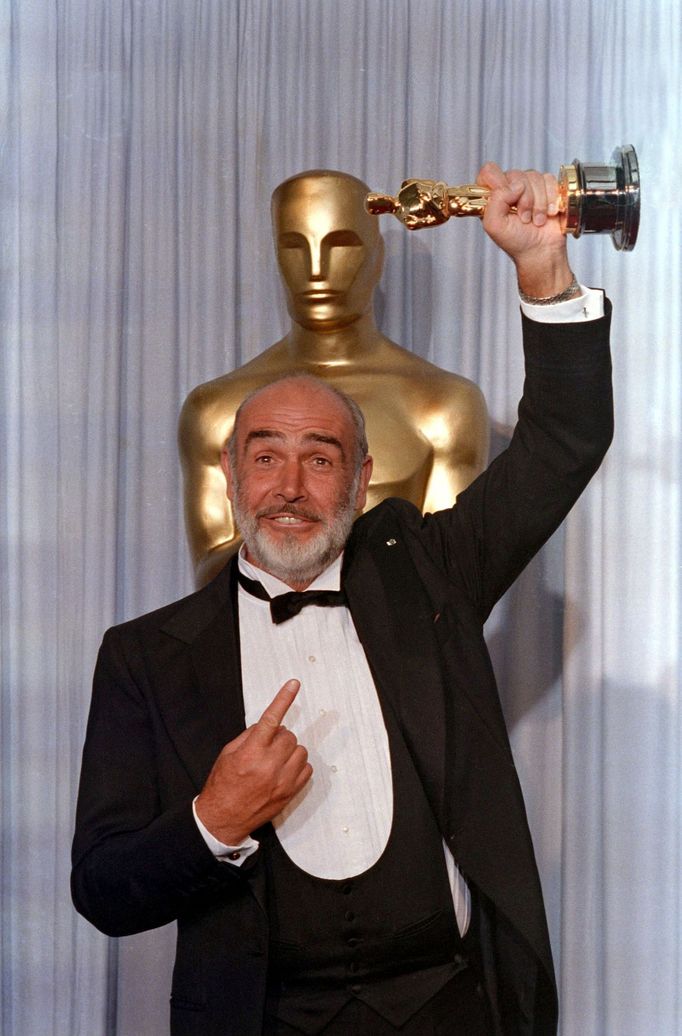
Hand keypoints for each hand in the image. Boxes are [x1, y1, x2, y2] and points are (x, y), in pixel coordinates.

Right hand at [195, 679, 311, 843]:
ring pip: (301, 750)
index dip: (283, 699)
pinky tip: (283, 771)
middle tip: (266, 747)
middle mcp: (269, 765)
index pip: (271, 719)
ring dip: (290, 751)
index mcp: (251, 752)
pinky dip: (297, 766)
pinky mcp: (291, 791)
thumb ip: (249, 736)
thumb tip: (268, 724)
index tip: (294, 684)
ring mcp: (283, 779)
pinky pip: (307, 768)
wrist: (224, 818)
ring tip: (274, 761)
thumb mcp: (228, 754)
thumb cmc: (223, 786)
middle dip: (279, 737)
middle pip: (289, 735)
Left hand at [476, 162, 574, 298]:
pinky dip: (551, 198)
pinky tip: (549, 213)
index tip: (507, 201)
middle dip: (524, 199)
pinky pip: (549, 180)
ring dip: (538, 203)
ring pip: (534, 176)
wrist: (541, 251)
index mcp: (492, 195)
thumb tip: (514, 185)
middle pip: (516, 174)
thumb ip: (495, 201)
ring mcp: (528, 186)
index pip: (489, 172)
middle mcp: (509, 187)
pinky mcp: (546, 187)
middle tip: (524, 218)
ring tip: (536, 220)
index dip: (499, 182)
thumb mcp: (494, 225)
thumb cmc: (516, 242)